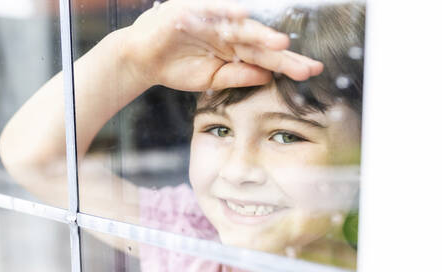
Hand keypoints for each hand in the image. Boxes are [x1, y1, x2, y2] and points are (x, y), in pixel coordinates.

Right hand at [123, 0, 322, 90]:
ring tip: (281, 43)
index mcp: (235, 49)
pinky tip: (243, 15)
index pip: (266, 57)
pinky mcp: (191, 11)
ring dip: (260, 33)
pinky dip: (226, 10)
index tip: (310, 72)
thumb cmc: (177, 68)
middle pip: (260, 42)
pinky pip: (211, 9)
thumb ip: (239, 76)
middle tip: (308, 65)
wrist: (143, 60)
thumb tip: (268, 76)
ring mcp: (212, 21)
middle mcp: (228, 32)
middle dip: (284, 54)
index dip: (288, 64)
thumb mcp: (212, 80)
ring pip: (241, 26)